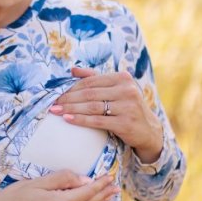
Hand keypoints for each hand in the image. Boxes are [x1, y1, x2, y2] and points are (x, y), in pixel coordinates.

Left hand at [49, 66, 163, 163]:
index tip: (57, 93)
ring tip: (56, 111)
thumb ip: (95, 78)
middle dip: (68, 98)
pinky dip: (81, 120)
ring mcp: (128, 107)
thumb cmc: (127, 107)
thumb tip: (73, 70)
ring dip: (71, 108)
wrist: (148, 130)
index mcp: (123, 78)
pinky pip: (97, 121)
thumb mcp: (116, 90)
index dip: (72, 87)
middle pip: (90, 94)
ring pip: (92, 107)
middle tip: (53, 103)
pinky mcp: (126, 123)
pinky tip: (68, 119)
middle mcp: (127, 90)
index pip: (91, 81)